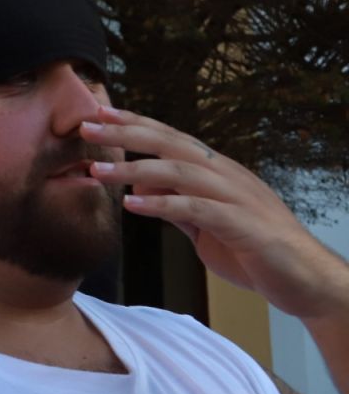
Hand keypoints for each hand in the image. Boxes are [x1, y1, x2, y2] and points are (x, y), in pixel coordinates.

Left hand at [82, 106, 348, 318]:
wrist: (306, 281)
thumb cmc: (253, 249)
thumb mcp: (204, 224)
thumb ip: (175, 203)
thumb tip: (139, 187)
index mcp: (217, 171)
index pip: (171, 138)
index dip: (135, 123)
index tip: (99, 112)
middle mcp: (226, 176)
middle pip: (171, 143)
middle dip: (126, 133)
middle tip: (86, 126)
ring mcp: (237, 198)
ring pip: (180, 170)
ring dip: (134, 168)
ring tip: (96, 169)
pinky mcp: (243, 225)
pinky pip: (196, 209)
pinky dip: (162, 204)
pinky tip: (132, 205)